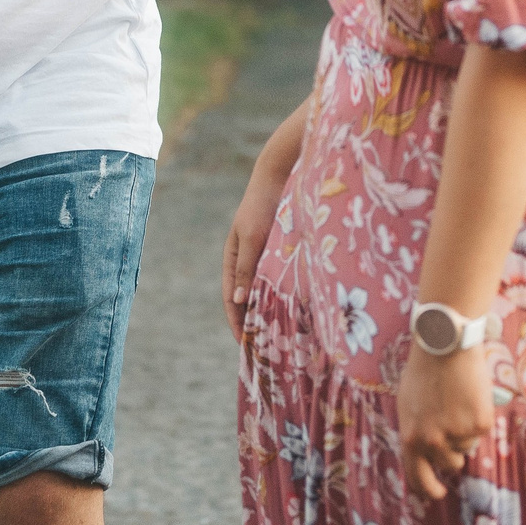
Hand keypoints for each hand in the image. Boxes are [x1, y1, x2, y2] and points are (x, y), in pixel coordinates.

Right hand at [220, 172, 283, 336]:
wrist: (281, 176)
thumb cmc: (262, 206)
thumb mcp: (252, 238)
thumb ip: (245, 269)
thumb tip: (238, 302)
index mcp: (232, 258)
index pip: (230, 298)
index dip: (236, 321)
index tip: (244, 345)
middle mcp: (247, 260)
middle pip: (246, 298)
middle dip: (252, 322)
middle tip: (263, 349)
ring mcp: (265, 256)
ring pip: (265, 291)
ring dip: (269, 311)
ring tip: (280, 336)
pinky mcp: (282, 252)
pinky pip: (280, 280)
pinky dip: (284, 296)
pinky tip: (295, 310)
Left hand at [397, 345, 493, 500]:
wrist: (444, 345)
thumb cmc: (424, 371)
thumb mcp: (408, 406)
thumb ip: (415, 434)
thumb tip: (424, 456)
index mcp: (411, 438)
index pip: (418, 478)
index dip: (429, 489)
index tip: (437, 492)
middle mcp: (433, 441)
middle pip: (450, 464)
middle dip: (453, 454)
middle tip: (454, 434)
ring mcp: (457, 433)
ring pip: (467, 446)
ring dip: (465, 431)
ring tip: (456, 401)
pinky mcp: (479, 424)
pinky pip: (481, 431)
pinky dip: (478, 416)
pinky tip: (469, 395)